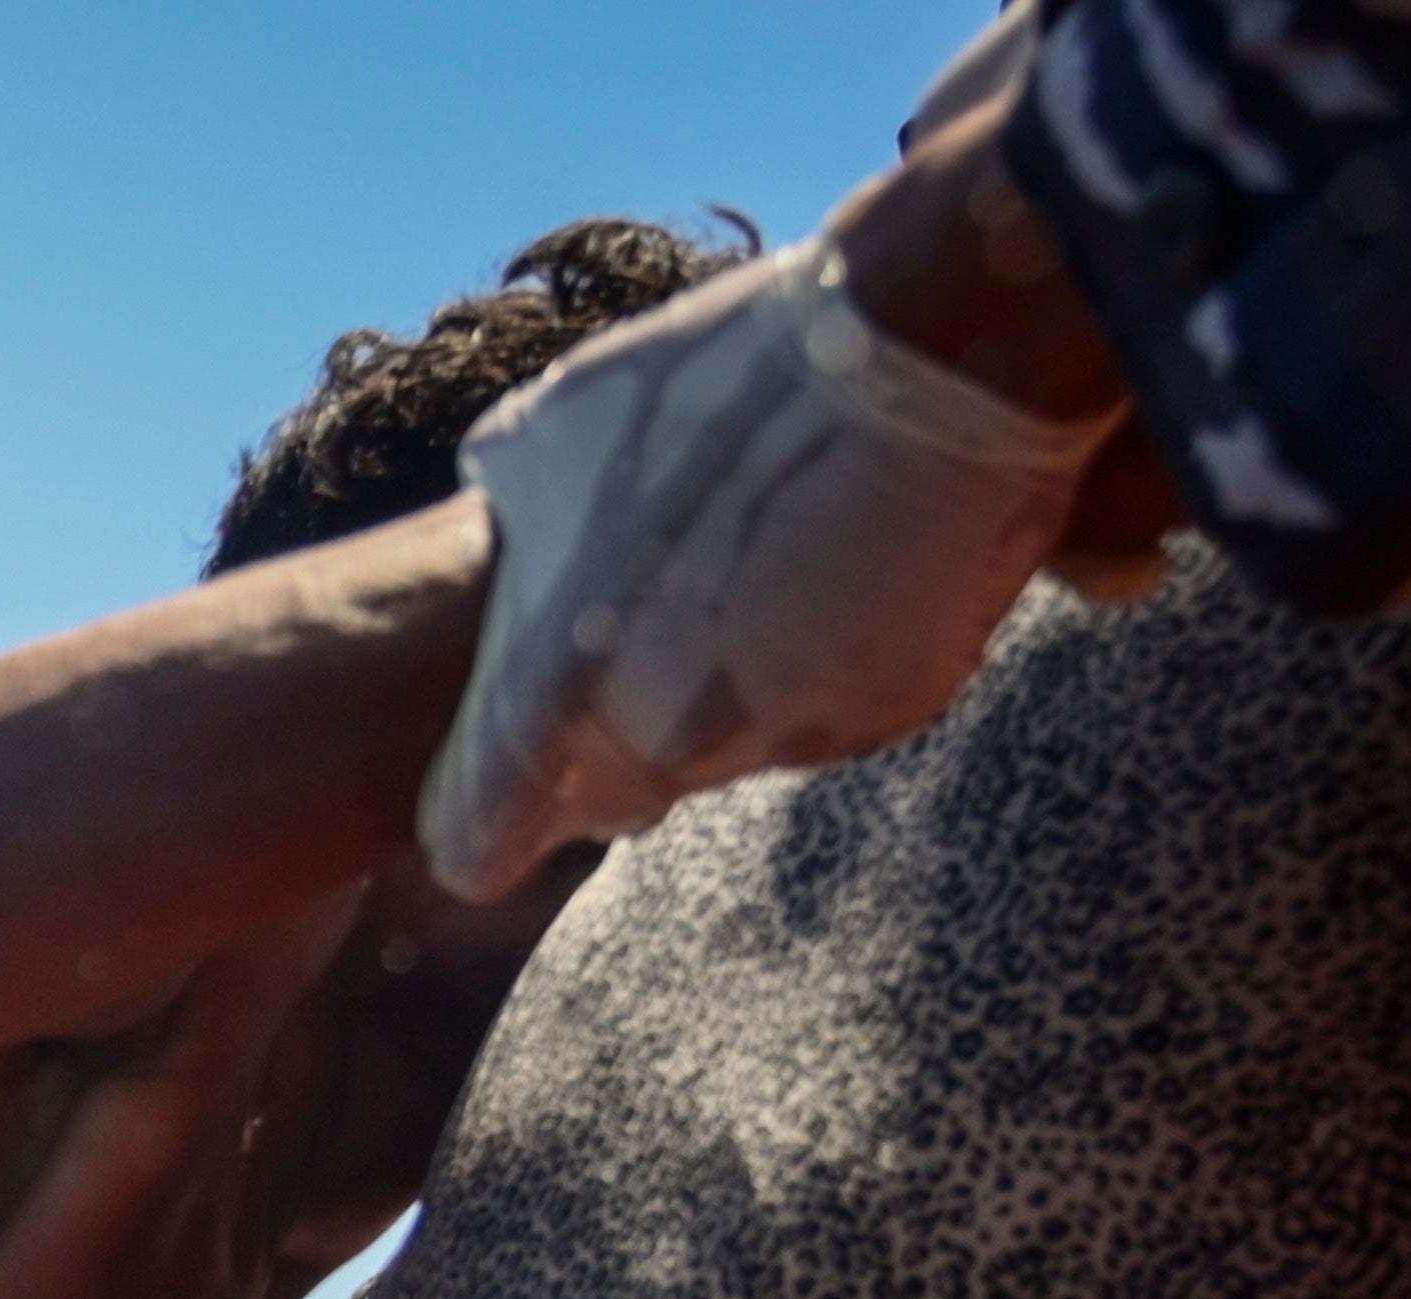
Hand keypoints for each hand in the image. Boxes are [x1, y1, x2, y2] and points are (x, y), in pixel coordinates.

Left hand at [419, 198, 1114, 899]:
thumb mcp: (558, 425)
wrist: (936, 352)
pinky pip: (823, 710)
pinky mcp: (890, 712)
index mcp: (554, 687)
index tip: (483, 830)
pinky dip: (815, 664)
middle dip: (610, 735)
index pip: (473, 834)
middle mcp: (663, 740)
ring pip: (722, 749)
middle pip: (614, 791)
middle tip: (645, 628)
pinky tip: (830, 568)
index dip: (474, 829)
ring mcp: (785, 736)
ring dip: (718, 691)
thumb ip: (513, 509)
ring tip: (749, 566)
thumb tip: (510, 529)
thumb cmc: (720, 378)